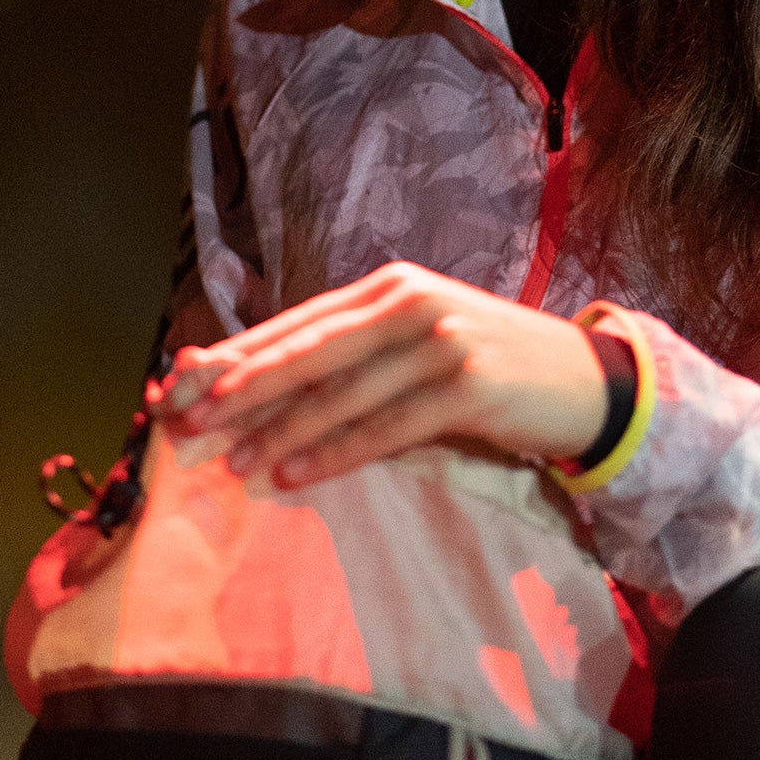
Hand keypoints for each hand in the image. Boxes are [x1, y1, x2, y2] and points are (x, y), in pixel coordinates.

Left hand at [147, 262, 607, 489]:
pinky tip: (294, 474)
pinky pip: (386, 428)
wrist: (582, 379)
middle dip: (240, 388)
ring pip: (341, 393)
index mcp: (390, 285)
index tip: (177, 388)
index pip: (296, 322)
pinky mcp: (468, 387)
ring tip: (232, 460)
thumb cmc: (486, 363)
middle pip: (308, 350)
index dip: (234, 356)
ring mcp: (441, 342)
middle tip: (184, 422)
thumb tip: (260, 386)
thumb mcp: (418, 341)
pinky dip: (334, 453)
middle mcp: (410, 302)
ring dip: (280, 430)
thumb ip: (353, 353)